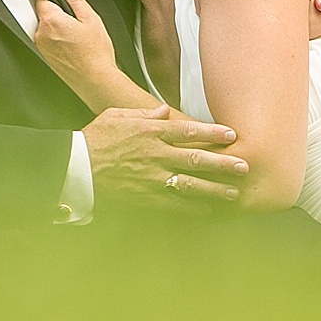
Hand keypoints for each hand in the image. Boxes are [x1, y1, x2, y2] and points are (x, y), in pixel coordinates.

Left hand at [34, 0, 123, 108]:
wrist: (95, 79)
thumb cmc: (95, 53)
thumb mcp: (91, 19)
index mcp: (51, 20)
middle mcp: (41, 33)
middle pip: (43, 14)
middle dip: (57, 14)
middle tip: (76, 21)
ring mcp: (42, 47)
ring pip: (46, 28)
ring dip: (57, 28)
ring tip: (77, 36)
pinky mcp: (46, 57)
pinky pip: (48, 42)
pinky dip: (58, 41)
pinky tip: (74, 46)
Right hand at [84, 105, 248, 208]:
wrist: (76, 166)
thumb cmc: (96, 138)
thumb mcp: (118, 116)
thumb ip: (145, 114)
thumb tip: (165, 110)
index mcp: (150, 133)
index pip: (188, 130)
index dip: (212, 133)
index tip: (232, 134)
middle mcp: (155, 154)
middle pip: (195, 159)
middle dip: (222, 163)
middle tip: (244, 166)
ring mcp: (151, 177)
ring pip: (189, 184)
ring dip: (214, 189)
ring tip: (233, 192)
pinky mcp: (144, 196)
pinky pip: (173, 203)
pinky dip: (192, 207)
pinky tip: (209, 210)